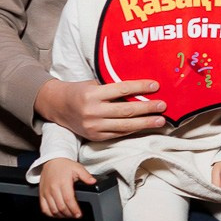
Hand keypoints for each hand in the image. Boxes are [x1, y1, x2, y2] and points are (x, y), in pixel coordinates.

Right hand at [35, 79, 166, 142]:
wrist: (57, 106)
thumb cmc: (80, 91)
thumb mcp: (93, 84)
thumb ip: (112, 87)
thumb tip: (140, 87)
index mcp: (92, 94)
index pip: (121, 89)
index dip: (140, 87)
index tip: (156, 85)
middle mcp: (92, 111)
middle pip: (125, 110)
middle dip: (147, 108)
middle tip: (163, 105)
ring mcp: (93, 126)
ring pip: (124, 125)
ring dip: (145, 123)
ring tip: (160, 120)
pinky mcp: (94, 136)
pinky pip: (118, 133)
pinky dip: (133, 130)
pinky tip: (145, 126)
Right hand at [38, 159, 95, 218]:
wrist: (51, 161)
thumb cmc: (64, 165)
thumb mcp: (78, 168)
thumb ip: (86, 176)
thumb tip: (93, 182)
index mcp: (63, 182)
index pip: (68, 200)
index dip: (74, 209)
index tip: (79, 214)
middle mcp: (53, 188)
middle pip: (61, 206)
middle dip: (69, 214)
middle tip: (76, 215)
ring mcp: (46, 192)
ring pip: (53, 209)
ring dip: (61, 215)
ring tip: (69, 215)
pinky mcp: (41, 194)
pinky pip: (44, 208)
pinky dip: (50, 214)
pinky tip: (57, 214)